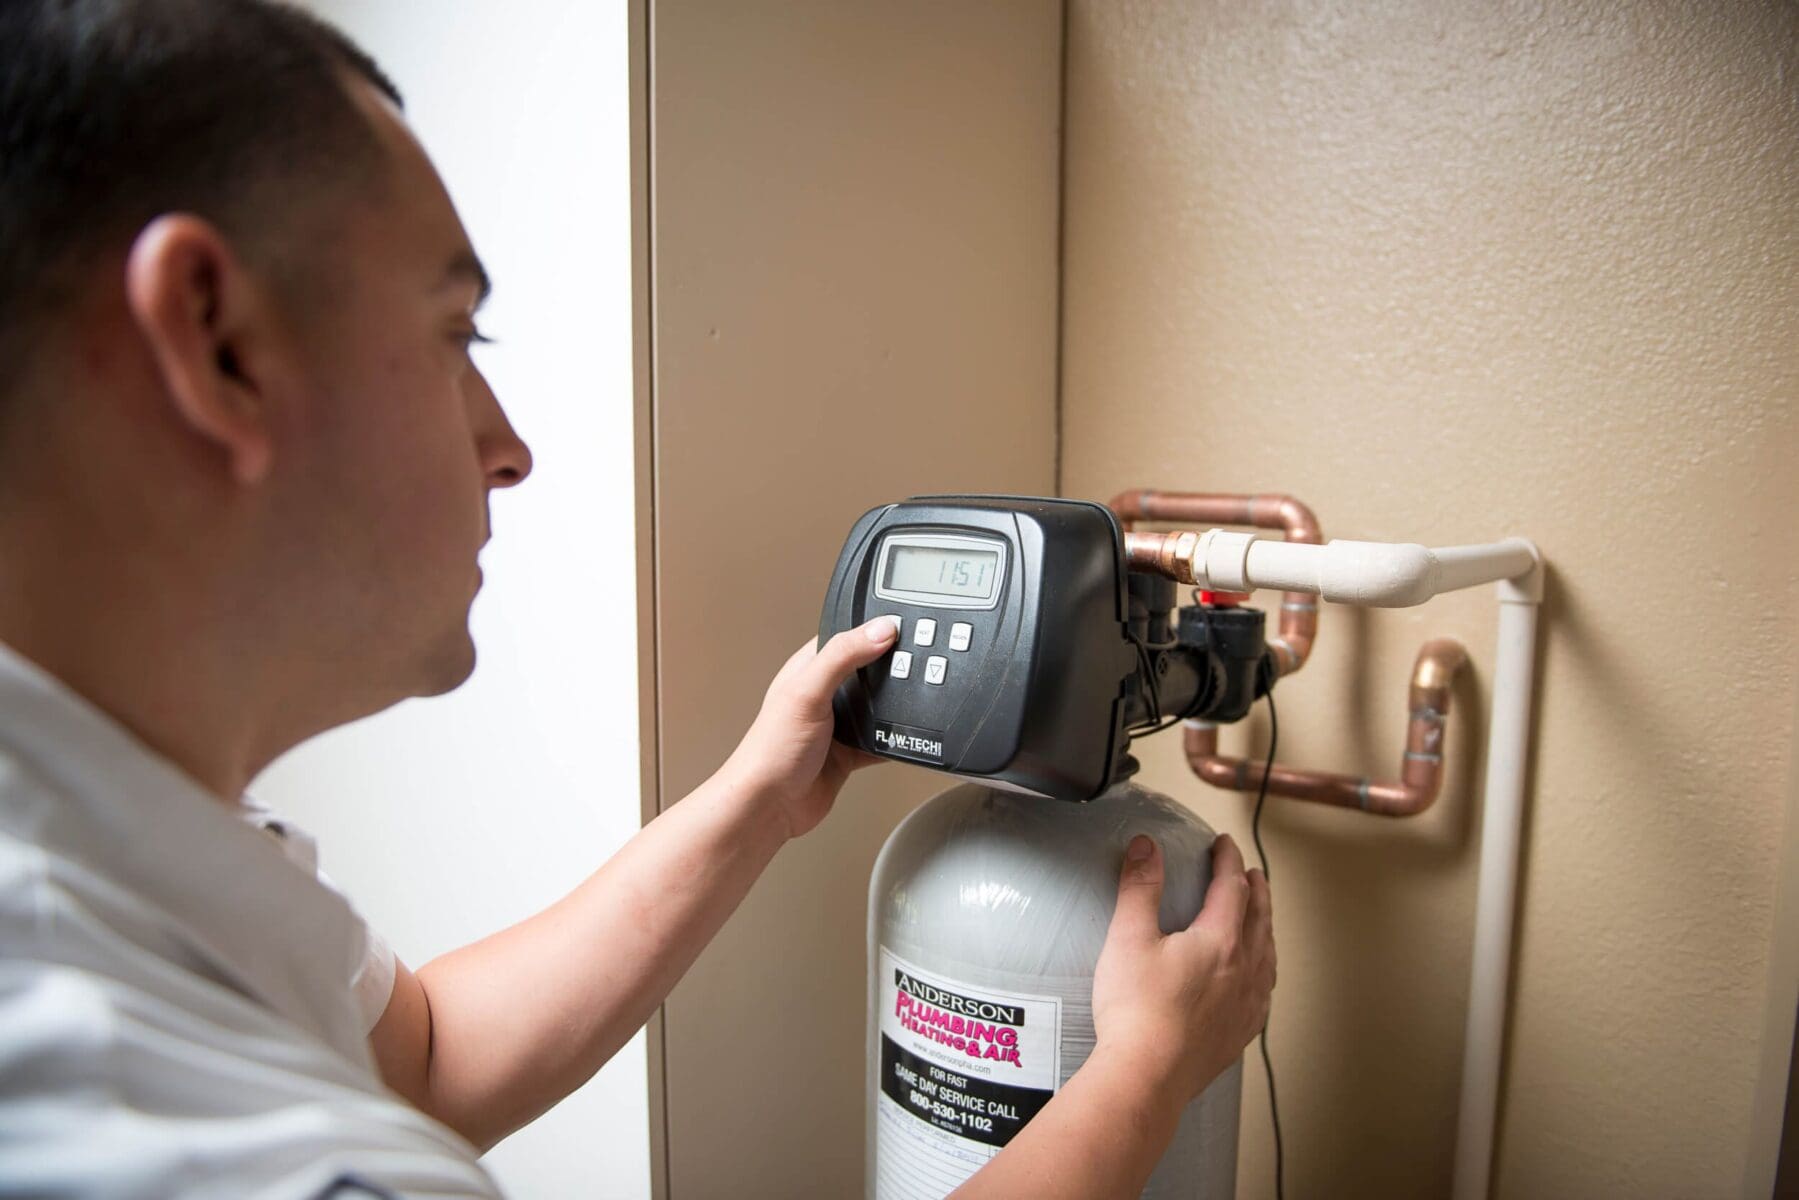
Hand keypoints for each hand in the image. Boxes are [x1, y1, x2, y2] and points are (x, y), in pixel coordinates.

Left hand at [719, 617, 900, 838]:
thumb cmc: (771, 750)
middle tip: (919, 662)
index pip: (847, 636)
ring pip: (879, 705)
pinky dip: (897, 738)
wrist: (771, 806)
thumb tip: (880, 630)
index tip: (904, 625)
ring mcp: (838, 723)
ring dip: (896, 704)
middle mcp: (824, 693)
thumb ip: (843, 656)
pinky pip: (882, 738)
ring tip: (918, 695)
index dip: (873, 628)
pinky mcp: (850, 751)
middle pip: (869, 670)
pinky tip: (908, 736)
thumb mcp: (808, 691)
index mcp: (809, 669)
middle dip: (892, 668)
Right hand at [1090, 833, 1274, 1110]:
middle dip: (1256, 891)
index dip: (1228, 861)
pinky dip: (1264, 973)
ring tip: (1261, 920)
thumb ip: (1139, 887)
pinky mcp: (1238, 1035)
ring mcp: (1246, 1006)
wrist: (1147, 1076)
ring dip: (1265, 929)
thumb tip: (1146, 846)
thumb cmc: (1136, 1010)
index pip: (1232, 888)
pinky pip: (1263, 995)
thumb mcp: (1129, 938)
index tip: (1223, 845)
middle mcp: (1243, 971)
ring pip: (1268, 956)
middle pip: (1260, 919)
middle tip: (1252, 874)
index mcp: (1220, 941)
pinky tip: (1257, 982)